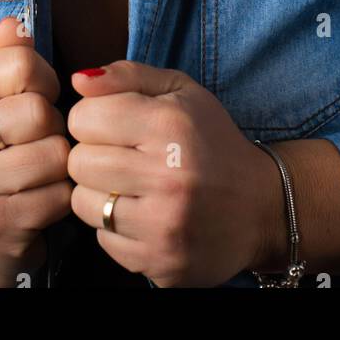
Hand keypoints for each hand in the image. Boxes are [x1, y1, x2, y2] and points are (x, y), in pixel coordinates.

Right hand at [0, 15, 72, 285]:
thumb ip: (6, 57)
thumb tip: (16, 22)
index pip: (20, 62)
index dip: (45, 78)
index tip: (39, 96)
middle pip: (38, 111)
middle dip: (53, 125)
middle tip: (40, 139)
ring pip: (52, 154)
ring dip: (61, 162)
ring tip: (43, 168)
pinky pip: (58, 196)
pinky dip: (62, 196)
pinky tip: (42, 197)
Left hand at [65, 61, 279, 287]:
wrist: (261, 207)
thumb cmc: (212, 142)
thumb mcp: (181, 92)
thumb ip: (127, 76)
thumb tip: (78, 82)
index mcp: (169, 126)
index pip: (84, 118)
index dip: (94, 117)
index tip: (115, 125)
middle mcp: (166, 177)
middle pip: (78, 162)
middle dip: (94, 155)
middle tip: (123, 156)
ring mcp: (163, 226)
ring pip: (82, 204)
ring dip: (100, 193)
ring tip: (131, 185)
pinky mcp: (160, 262)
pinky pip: (103, 240)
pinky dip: (115, 227)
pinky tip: (143, 214)